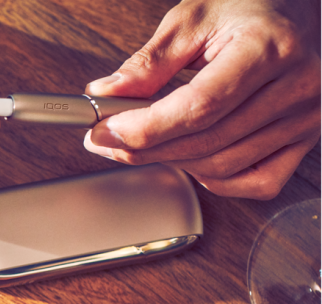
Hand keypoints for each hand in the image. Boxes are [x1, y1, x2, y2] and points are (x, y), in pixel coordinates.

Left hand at [84, 0, 319, 199]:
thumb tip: (105, 94)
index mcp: (269, 48)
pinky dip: (215, 179)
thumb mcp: (193, 20)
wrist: (295, 11)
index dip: (146, 127)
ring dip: (172, 162)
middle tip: (108, 141)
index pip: (200, 106)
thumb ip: (149, 61)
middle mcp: (296, 86)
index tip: (106, 131)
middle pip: (206, 140)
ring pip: (223, 166)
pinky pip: (257, 182)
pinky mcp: (306, 138)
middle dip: (145, 148)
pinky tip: (192, 159)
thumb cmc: (249, 8)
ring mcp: (305, 117)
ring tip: (143, 145)